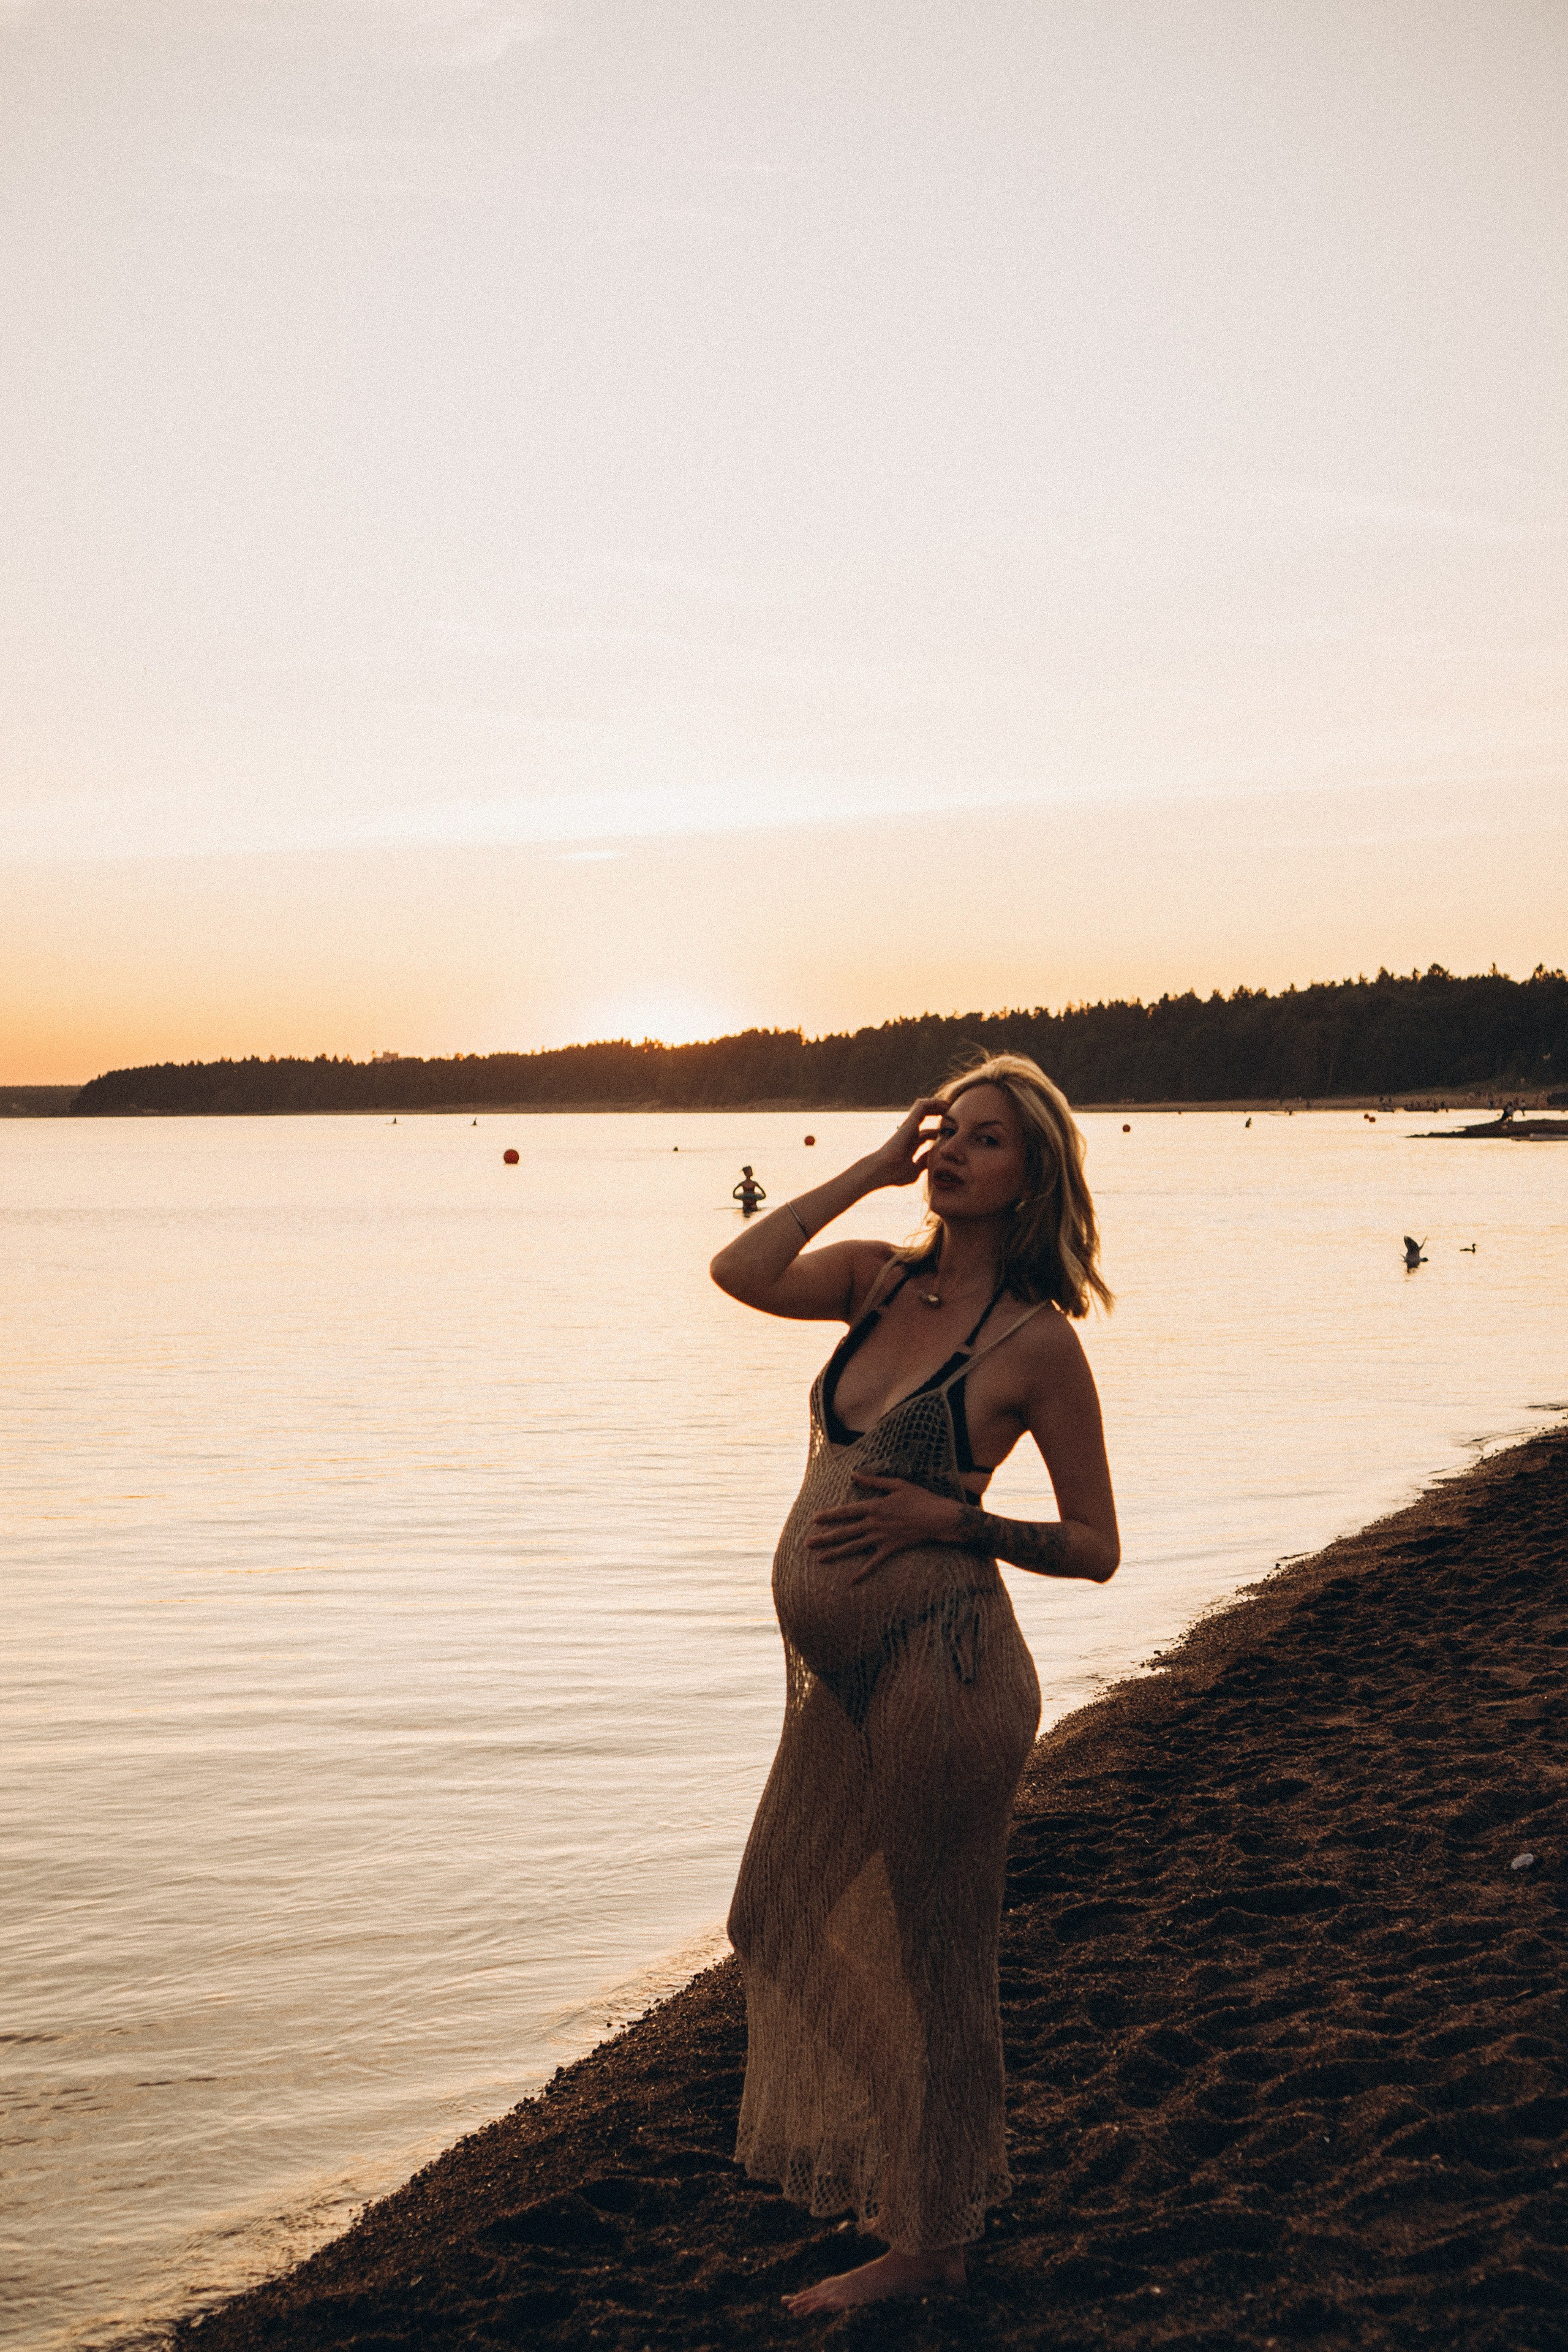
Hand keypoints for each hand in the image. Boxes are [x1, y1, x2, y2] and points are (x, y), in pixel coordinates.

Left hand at [804, 1473, 961, 1584]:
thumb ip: (874, 1481)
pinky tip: (850, 1581)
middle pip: (845, 1532)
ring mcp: (882, 1538)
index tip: (814, 1519)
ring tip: (819, 1559)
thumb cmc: (920, 1498)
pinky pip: (874, 1563)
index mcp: (875, 1507)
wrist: (939, 1517)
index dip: (829, 1516)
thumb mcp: (897, 1484)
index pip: (846, 1512)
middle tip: (807, 1544)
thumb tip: (855, 1475)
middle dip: (824, 1538)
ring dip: (836, 1553)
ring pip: (854, 1547)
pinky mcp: (891, 1549)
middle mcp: (875, 1523)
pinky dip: (862, 1572)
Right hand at [862, 1097, 948, 1190]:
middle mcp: (910, 1132)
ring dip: (937, 1105)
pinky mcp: (909, 1121)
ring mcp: (909, 1126)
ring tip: (951, 1106)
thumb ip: (924, 1164)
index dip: (940, 1133)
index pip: (927, 1134)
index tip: (954, 1134)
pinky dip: (934, 1103)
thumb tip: (933, 1162)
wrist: (882, 1170)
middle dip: (940, 1114)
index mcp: (911, 1144)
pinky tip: (945, 1106)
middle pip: (925, 1118)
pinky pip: (922, 1105)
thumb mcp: (915, 1171)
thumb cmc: (895, 1174)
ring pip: (924, 1107)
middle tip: (956, 1116)